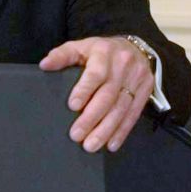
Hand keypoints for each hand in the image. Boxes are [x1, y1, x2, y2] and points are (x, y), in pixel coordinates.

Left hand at [39, 36, 153, 152]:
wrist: (136, 48)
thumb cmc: (100, 51)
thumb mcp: (81, 46)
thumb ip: (62, 55)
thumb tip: (44, 65)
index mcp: (104, 53)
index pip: (95, 74)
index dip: (84, 90)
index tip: (73, 106)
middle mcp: (123, 66)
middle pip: (108, 96)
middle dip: (92, 118)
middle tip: (76, 135)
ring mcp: (137, 80)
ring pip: (121, 109)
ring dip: (105, 130)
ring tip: (91, 145)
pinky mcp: (146, 92)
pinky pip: (133, 115)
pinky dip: (122, 132)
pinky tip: (111, 144)